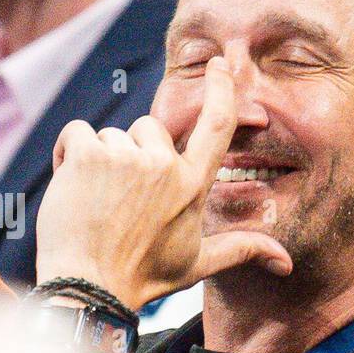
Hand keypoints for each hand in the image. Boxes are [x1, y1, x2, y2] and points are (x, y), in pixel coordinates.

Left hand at [34, 58, 291, 309]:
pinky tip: (68, 185)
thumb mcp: (197, 265)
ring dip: (98, 162)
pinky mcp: (88, 156)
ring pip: (110, 136)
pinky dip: (67, 153)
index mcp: (191, 185)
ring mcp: (125, 159)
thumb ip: (242, 250)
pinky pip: (77, 133)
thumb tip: (286, 263)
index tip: (218, 64)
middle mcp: (162, 166)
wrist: (89, 287)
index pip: (216, 125)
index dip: (220, 90)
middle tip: (120, 199)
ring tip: (94, 202)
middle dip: (133, 154)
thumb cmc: (141, 277)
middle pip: (149, 128)